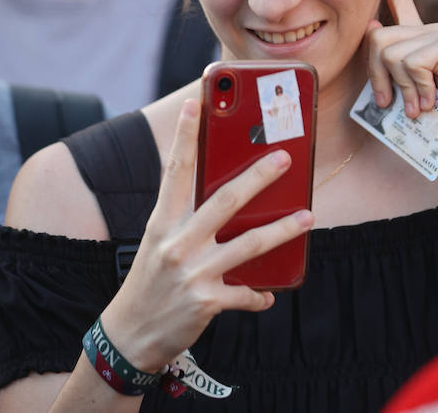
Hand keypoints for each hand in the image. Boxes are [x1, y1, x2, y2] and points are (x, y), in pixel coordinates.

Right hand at [101, 98, 313, 372]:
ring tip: (307, 217)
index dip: (186, 136)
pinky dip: (259, 295)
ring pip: (248, 244)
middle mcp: (176, 243)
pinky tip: (269, 295)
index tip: (197, 103)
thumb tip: (227, 197)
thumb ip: (185, 219)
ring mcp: (192, 272)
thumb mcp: (158, 244)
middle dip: (258, 176)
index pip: (176, 170)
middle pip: (225, 200)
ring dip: (282, 229)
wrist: (129, 335)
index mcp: (162, 222)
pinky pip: (245, 294)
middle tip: (284, 158)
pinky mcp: (206, 302)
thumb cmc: (149, 282)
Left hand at [366, 0, 437, 156]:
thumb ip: (384, 61)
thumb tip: (372, 25)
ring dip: (402, 88)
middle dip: (378, 77)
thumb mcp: (394, 88)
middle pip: (377, 38)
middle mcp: (427, 31)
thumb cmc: (422, 120)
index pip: (400, 0)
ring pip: (392, 53)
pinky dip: (418, 89)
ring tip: (418, 105)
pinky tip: (432, 101)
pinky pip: (412, 63)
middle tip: (394, 102)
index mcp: (413, 39)